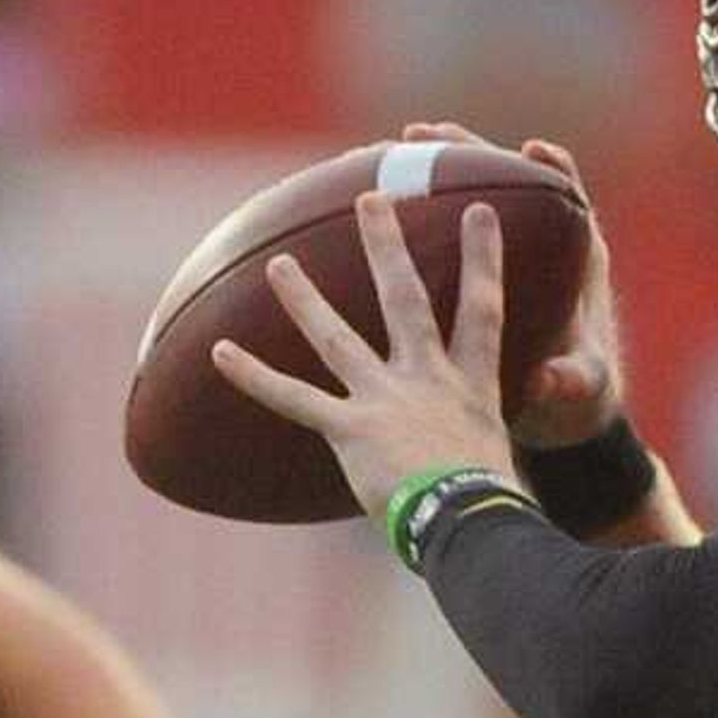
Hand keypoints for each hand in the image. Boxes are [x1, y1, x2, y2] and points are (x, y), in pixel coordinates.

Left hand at [210, 191, 521, 514]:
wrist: (467, 519)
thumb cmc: (490, 503)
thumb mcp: (497, 460)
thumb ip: (482, 443)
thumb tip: (488, 463)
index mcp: (470, 386)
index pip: (482, 309)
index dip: (482, 258)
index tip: (479, 211)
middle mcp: (427, 380)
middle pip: (405, 300)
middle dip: (387, 246)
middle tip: (371, 198)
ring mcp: (386, 400)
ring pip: (337, 339)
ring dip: (304, 299)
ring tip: (277, 264)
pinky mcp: (351, 429)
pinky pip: (293, 398)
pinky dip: (253, 376)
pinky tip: (219, 352)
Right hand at [397, 121, 623, 448]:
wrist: (561, 416)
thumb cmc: (578, 399)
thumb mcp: (578, 391)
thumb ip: (568, 382)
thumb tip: (553, 377)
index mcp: (575, 268)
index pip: (571, 200)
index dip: (554, 171)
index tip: (530, 149)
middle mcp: (538, 251)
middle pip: (503, 183)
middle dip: (466, 151)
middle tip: (422, 133)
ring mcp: (499, 260)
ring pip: (463, 200)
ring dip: (428, 170)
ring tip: (387, 150)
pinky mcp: (471, 278)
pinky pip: (438, 234)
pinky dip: (409, 214)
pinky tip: (368, 200)